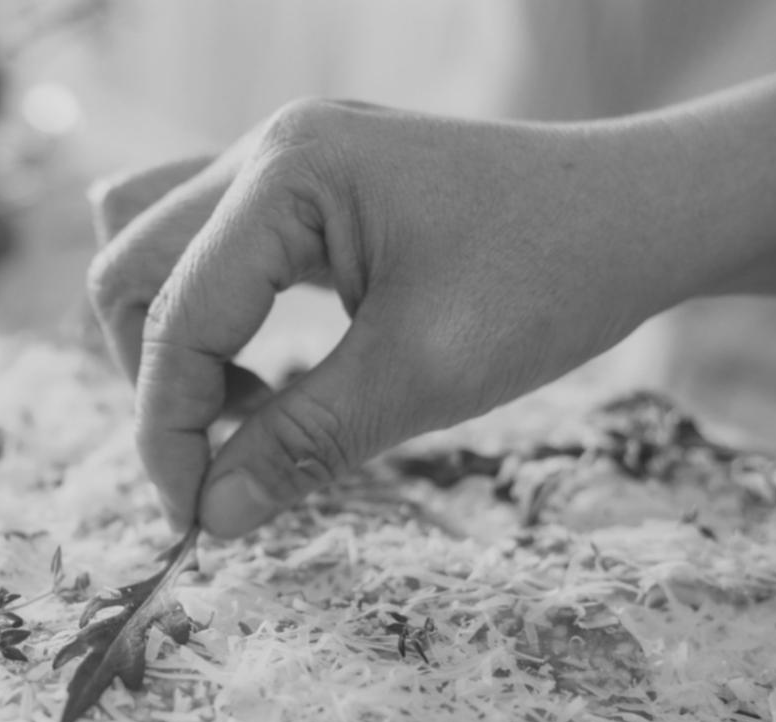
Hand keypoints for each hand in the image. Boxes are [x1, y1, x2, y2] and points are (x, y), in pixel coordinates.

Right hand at [86, 100, 705, 537]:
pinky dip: (215, 315)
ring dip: (174, 339)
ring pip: (154, 247)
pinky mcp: (308, 185)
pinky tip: (277, 369)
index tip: (192, 520)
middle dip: (158, 382)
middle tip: (221, 465)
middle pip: (129, 269)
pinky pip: (211, 246)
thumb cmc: (553, 279)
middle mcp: (267, 147)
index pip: (176, 318)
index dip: (168, 433)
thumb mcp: (424, 375)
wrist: (646, 213)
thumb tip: (208, 517)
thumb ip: (301, 444)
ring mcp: (284, 158)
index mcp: (287, 174)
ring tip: (249, 407)